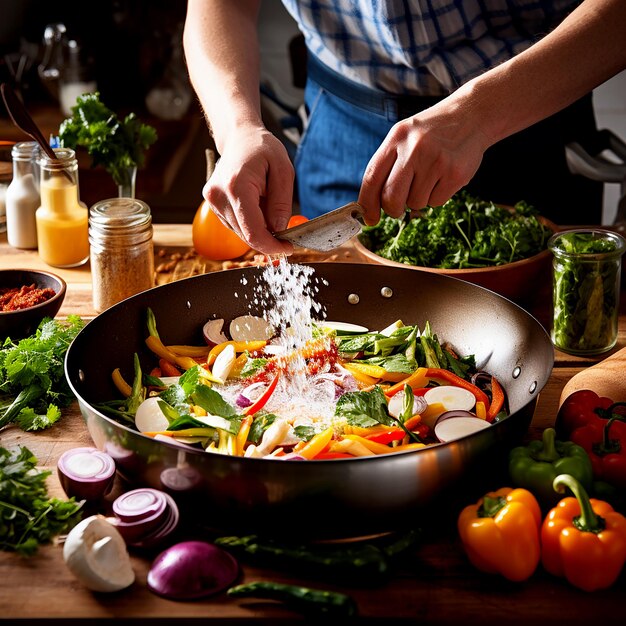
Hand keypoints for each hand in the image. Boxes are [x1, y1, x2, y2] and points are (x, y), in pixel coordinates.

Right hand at [203, 127, 294, 254]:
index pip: (253, 231)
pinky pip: (236, 226)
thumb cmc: (263, 149)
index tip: (288, 247)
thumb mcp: (283, 171)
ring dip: (259, 229)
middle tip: (286, 232)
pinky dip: (250, 223)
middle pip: (246, 236)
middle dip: (268, 239)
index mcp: (237, 186)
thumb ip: (281, 203)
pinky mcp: (213, 205)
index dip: (272, 246)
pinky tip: (257, 205)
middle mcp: (219, 196)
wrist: (239, 137)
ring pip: (241, 233)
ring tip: (267, 204)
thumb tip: (279, 230)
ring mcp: (213, 202)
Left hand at [357, 96, 490, 224]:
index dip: (367, 204)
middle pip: (391, 198)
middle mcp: (414, 149)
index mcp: (397, 138)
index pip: (372, 178)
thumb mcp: (404, 137)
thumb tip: (373, 209)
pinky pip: (436, 202)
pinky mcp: (455, 173)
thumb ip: (387, 167)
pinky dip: (437, 196)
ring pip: (415, 203)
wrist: (472, 115)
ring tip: (430, 177)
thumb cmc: (431, 133)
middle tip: (399, 207)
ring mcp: (436, 161)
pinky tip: (444, 176)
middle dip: (393, 209)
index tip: (369, 220)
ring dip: (419, 199)